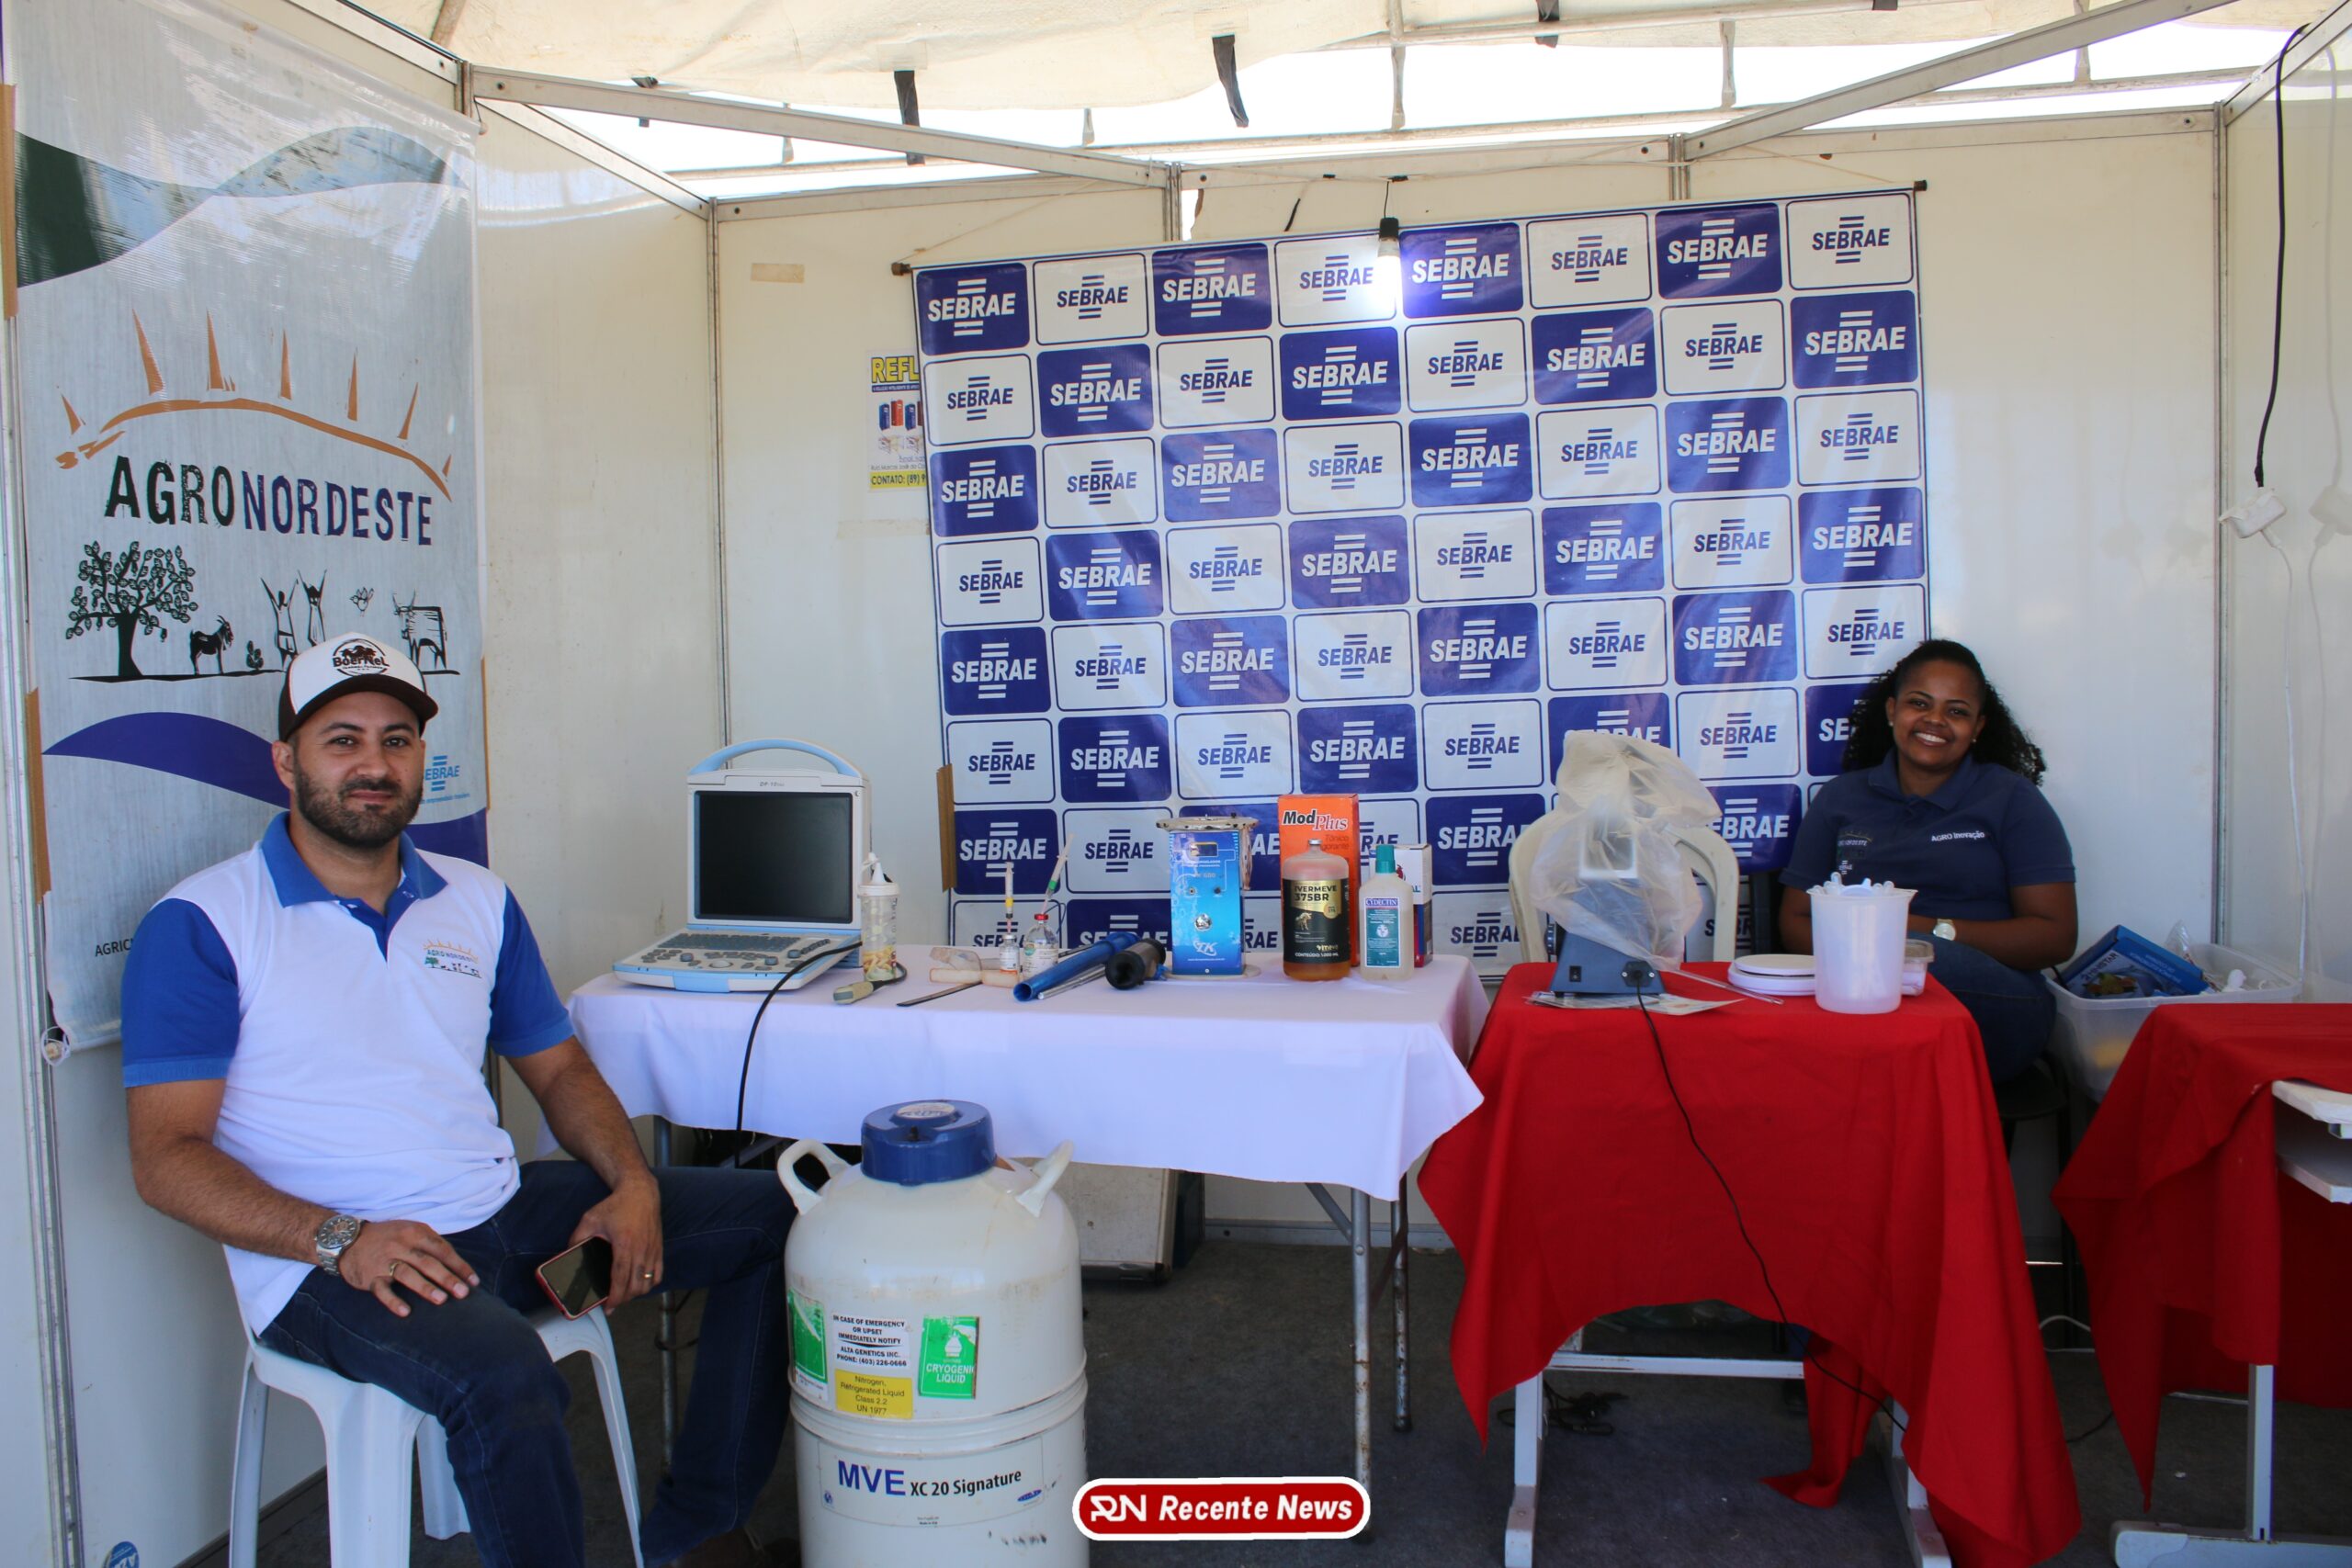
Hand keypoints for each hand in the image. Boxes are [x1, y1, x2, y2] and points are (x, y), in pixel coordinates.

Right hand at [338, 1219, 478, 1317]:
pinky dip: (393, 1301)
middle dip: (448, 1278)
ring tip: (442, 1300)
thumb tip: (457, 1265)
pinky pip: (382, 1290)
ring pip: (407, 1274)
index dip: (459, 1266)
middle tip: (463, 1293)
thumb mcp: (411, 1231)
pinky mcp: (370, 1276)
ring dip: (425, 1287)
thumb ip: (431, 1244)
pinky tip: (406, 1312)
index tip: (473, 1282)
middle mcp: (401, 1245)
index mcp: (415, 1233)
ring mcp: (384, 1261)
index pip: (443, 1250)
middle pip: (428, 1262)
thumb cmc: (388, 1237)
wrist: (348, 1239)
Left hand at [570, 1175, 662, 1310]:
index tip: (609, 1306)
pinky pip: (657, 1274)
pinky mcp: (659, 1249)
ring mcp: (652, 1250)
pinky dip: (649, 1284)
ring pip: (648, 1283)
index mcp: (624, 1243)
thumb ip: (577, 1237)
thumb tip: (568, 1253)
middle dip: (624, 1299)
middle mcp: (641, 1249)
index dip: (615, 1296)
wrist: (640, 1192)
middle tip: (612, 1302)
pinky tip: (640, 1285)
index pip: (621, 1278)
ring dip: (636, 1293)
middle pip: (636, 1285)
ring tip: (624, 1294)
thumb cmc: (616, 1205)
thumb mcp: (590, 1218)